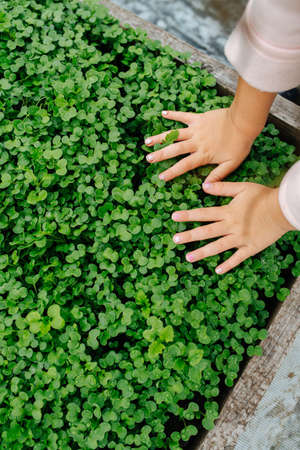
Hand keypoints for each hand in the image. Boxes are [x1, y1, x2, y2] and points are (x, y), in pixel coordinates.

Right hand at [145, 108, 256, 182]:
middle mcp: (196, 142)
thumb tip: (205, 187)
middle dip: (160, 155)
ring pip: (174, 134)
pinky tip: (162, 113)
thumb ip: (218, 175)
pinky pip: (183, 116)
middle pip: (175, 149)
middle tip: (148, 159)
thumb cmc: (240, 144)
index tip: (161, 177)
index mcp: (203, 155)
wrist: (244, 122)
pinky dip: (173, 114)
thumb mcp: (232, 164)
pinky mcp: (198, 118)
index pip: (184, 165)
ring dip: (160, 137)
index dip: (172, 172)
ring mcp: (196, 129)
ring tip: (147, 141)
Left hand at [171, 182, 294, 273]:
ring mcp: (241, 239)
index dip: (188, 215)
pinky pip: (237, 258)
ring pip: (218, 247)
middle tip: (175, 240)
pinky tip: (218, 271)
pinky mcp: (251, 248)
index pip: (203, 214)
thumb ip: (223, 187)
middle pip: (206, 232)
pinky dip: (228, 265)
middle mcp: (232, 227)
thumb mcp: (242, 187)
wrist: (283, 210)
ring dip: (202, 253)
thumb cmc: (263, 196)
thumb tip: (204, 186)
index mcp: (228, 212)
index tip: (174, 217)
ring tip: (188, 258)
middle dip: (189, 236)